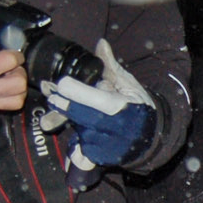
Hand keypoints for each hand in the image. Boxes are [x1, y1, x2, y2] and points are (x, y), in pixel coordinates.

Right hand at [0, 6, 25, 127]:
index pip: (9, 61)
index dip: (14, 53)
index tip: (10, 51)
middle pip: (20, 83)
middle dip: (20, 72)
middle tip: (11, 67)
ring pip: (18, 100)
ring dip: (18, 88)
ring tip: (9, 79)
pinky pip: (8, 107)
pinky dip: (11, 98)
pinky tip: (1, 89)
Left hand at [43, 39, 156, 167]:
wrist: (152, 137)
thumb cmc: (137, 106)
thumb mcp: (127, 83)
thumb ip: (110, 65)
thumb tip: (100, 43)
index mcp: (119, 105)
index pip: (89, 97)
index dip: (72, 90)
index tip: (61, 84)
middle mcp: (113, 127)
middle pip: (79, 115)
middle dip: (62, 105)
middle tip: (51, 97)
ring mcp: (107, 145)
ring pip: (77, 133)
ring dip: (64, 124)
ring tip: (51, 119)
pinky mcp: (101, 158)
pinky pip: (79, 154)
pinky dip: (74, 148)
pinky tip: (71, 143)